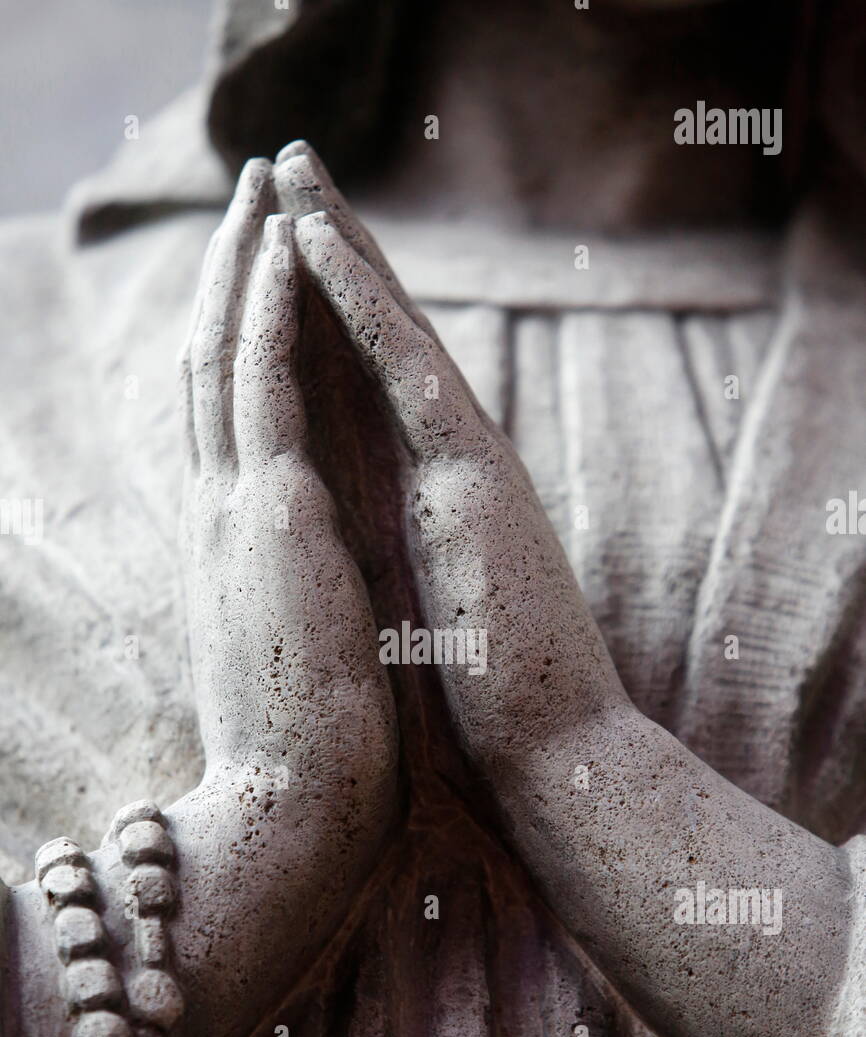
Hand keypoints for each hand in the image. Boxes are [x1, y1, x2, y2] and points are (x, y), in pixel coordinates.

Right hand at [4, 160, 398, 1036]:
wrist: (298, 806)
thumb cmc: (310, 739)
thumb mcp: (294, 642)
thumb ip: (288, 587)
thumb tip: (308, 565)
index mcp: (234, 543)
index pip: (228, 419)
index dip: (239, 339)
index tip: (259, 280)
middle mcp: (220, 515)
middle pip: (212, 368)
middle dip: (232, 279)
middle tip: (249, 202)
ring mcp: (236, 513)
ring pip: (228, 357)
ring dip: (247, 267)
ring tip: (264, 189)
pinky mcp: (271, 518)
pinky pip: (265, 387)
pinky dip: (273, 313)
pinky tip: (286, 252)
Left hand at [287, 150, 849, 1036]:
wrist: (556, 760)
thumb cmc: (489, 705)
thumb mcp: (425, 606)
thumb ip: (400, 550)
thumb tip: (359, 531)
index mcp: (430, 495)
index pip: (371, 386)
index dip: (329, 314)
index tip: (282, 255)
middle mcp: (451, 462)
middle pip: (380, 338)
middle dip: (331, 253)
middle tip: (285, 175)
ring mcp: (466, 464)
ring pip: (390, 331)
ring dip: (337, 247)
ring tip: (289, 172)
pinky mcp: (471, 481)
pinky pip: (402, 370)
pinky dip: (357, 303)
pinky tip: (315, 244)